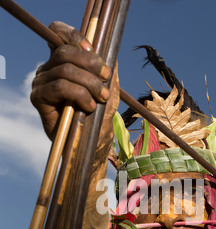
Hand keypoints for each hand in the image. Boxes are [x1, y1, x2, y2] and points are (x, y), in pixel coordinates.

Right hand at [30, 21, 112, 139]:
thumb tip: (111, 48)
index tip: (93, 49)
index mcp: (62, 61)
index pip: (58, 33)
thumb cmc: (99, 115)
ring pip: (65, 70)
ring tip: (100, 99)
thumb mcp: (109, 88)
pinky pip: (60, 86)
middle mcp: (48, 69)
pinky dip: (79, 94)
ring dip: (89, 83)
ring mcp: (41, 83)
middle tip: (105, 80)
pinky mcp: (38, 98)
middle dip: (91, 64)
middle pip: (65, 52)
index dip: (74, 35)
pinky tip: (88, 107)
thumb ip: (109, 69)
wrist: (91, 142)